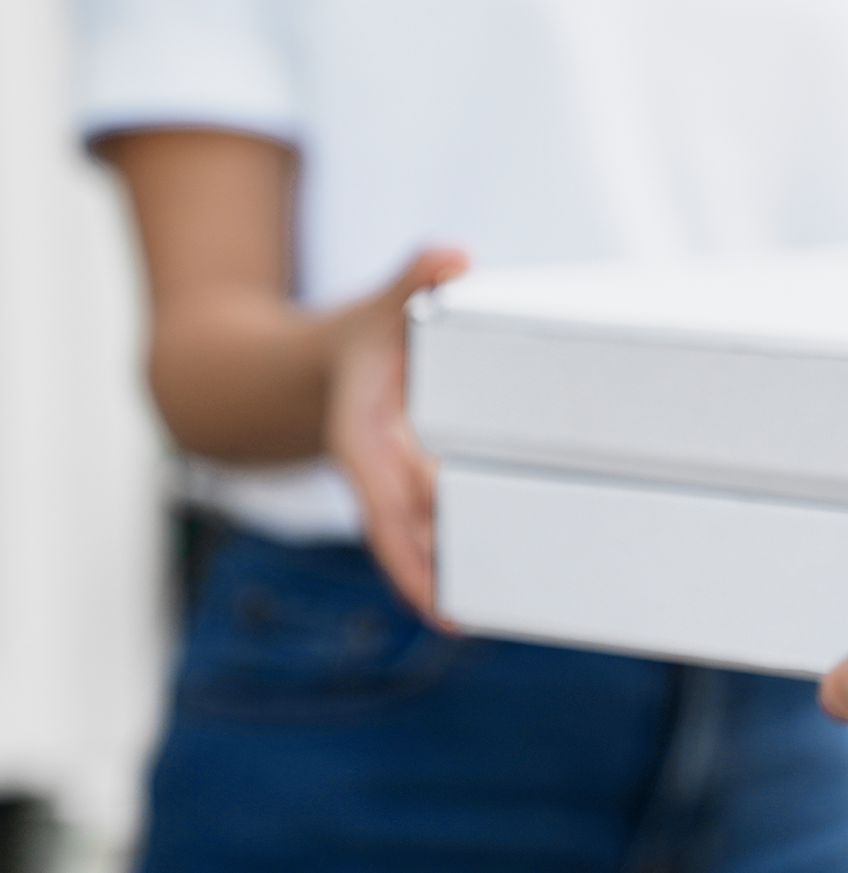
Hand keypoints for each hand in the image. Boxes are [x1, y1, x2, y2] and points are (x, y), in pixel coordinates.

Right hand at [324, 247, 468, 616]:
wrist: (312, 368)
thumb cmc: (361, 335)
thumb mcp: (383, 303)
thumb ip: (416, 277)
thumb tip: (451, 255)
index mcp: (365, 440)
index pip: (387, 508)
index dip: (412, 560)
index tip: (443, 607)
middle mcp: (379, 474)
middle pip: (412, 542)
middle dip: (445, 581)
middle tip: (495, 617)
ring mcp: (395, 489)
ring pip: (425, 545)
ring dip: (457, 578)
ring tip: (509, 614)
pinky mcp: (412, 493)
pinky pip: (435, 532)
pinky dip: (459, 558)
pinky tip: (498, 586)